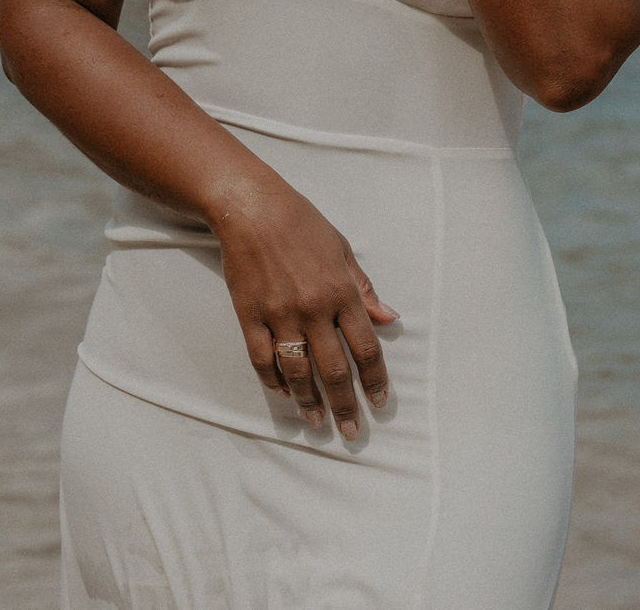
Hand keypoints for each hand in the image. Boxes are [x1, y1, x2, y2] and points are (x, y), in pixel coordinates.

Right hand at [215, 182, 398, 439]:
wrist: (250, 208)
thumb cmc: (301, 223)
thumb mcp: (342, 249)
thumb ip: (364, 288)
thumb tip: (389, 319)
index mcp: (341, 292)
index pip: (365, 348)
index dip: (375, 380)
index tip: (379, 402)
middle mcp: (313, 309)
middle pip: (334, 370)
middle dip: (346, 405)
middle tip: (351, 431)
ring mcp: (280, 315)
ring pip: (298, 372)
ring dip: (310, 402)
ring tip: (318, 421)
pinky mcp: (250, 316)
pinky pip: (263, 360)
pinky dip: (274, 382)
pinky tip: (284, 394)